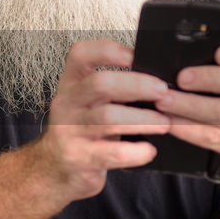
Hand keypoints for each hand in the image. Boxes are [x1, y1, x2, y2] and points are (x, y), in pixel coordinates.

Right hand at [35, 40, 172, 201]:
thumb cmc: (82, 130)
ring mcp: (70, 131)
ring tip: (164, 123)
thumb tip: (156, 79)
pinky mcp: (79, 157)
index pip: (81, 54)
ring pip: (108, 117)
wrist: (55, 169)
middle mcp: (67, 103)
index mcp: (71, 84)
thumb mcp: (88, 103)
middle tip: (163, 92)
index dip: (108, 50)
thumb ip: (112, 89)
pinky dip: (136, 152)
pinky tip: (148, 150)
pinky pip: (112, 153)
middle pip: (100, 83)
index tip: (135, 55)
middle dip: (137, 85)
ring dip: (142, 119)